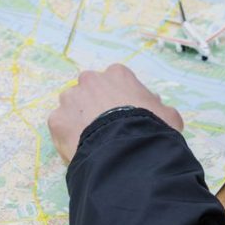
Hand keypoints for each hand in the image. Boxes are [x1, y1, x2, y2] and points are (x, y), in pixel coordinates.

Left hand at [47, 64, 183, 163]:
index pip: (117, 82)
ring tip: (93, 142)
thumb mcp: (168, 115)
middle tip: (106, 129)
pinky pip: (61, 127)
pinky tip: (81, 150)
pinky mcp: (56, 120)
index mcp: (117, 74)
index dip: (121, 100)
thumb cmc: (150, 128)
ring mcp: (70, 99)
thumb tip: (155, 106)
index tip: (124, 116)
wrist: (127, 150)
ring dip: (79, 120)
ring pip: (72, 108)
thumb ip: (158, 107)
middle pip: (90, 91)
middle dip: (96, 106)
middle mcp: (89, 80)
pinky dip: (68, 137)